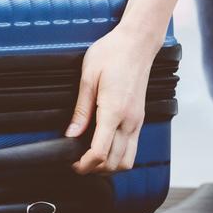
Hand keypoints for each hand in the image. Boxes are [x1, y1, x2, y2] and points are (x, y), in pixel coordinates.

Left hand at [66, 24, 161, 174]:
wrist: (137, 43)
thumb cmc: (112, 53)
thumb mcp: (88, 78)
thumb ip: (81, 110)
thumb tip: (71, 133)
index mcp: (114, 111)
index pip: (100, 151)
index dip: (84, 164)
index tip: (72, 163)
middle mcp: (130, 120)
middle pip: (115, 162)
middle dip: (95, 169)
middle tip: (77, 163)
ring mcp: (138, 121)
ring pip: (128, 160)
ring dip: (109, 166)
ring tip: (90, 158)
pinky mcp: (140, 118)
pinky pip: (133, 147)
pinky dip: (119, 155)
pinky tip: (104, 147)